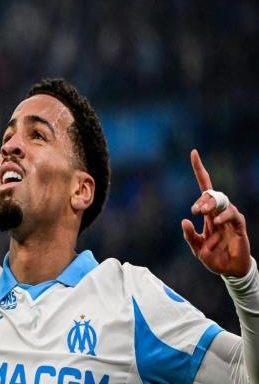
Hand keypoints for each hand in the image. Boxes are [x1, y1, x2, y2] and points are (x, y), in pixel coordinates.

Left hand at [181, 149, 250, 276]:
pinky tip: (216, 222)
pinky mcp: (239, 226)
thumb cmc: (213, 256)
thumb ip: (189, 235)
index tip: (194, 152)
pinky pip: (233, 215)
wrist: (229, 270)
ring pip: (222, 201)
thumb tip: (184, 220)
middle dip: (202, 198)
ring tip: (202, 213)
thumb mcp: (196, 247)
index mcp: (207, 213)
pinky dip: (224, 216)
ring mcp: (229, 218)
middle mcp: (218, 212)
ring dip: (211, 205)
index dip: (200, 170)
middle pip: (211, 193)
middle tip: (196, 210)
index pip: (203, 187)